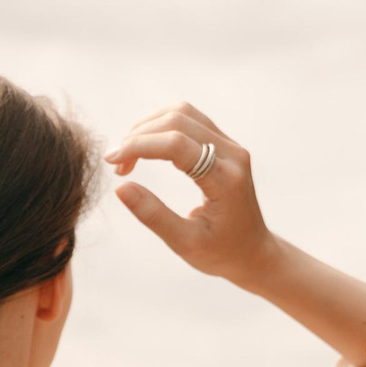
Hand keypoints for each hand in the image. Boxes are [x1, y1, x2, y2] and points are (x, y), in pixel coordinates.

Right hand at [104, 103, 279, 290]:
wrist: (252, 252)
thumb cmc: (221, 253)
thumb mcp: (185, 243)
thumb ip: (154, 215)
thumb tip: (121, 188)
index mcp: (225, 181)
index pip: (178, 146)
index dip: (140, 146)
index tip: (113, 161)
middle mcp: (232, 155)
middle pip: (179, 121)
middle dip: (140, 136)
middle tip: (118, 165)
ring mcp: (230, 146)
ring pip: (183, 113)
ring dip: (149, 127)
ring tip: (129, 155)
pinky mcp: (224, 144)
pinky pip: (190, 120)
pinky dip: (162, 126)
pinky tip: (146, 146)